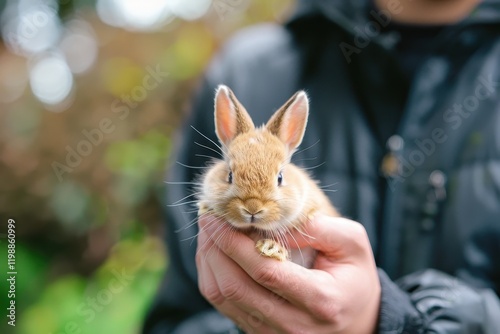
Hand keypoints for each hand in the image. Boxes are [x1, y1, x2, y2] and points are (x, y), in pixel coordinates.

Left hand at [196, 214, 380, 333]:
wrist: (358, 320)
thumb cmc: (354, 277)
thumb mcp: (351, 244)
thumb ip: (316, 229)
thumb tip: (272, 221)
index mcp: (320, 300)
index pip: (265, 271)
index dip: (234, 243)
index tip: (219, 216)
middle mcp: (294, 324)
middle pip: (235, 287)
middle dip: (215, 248)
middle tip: (208, 217)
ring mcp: (273, 333)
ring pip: (224, 299)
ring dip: (209, 261)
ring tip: (209, 231)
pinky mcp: (260, 333)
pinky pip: (225, 306)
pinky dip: (213, 276)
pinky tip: (215, 252)